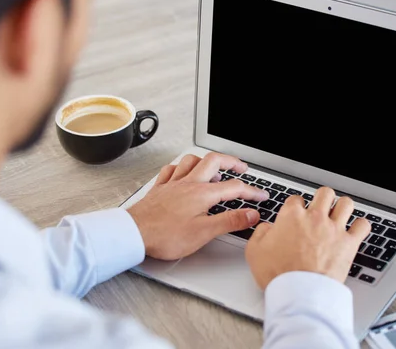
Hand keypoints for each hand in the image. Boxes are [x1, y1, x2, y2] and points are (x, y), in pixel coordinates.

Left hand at [127, 152, 268, 259]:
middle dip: (231, 161)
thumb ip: (230, 221)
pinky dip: (181, 167)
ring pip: (192, 160)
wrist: (134, 233)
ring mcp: (172, 184)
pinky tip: (183, 172)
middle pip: (214, 161)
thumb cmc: (165, 235)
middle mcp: (188, 183)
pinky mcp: (159, 189)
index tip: (261, 196)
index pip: (234, 187)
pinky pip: (172, 169)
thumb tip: (250, 214)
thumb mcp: (204, 232)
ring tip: (214, 167)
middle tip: (242, 167)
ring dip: (206, 160)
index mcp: (202, 194)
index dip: (251, 191)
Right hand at [245, 187, 370, 288]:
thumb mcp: (254, 252)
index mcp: (292, 216)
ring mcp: (334, 229)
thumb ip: (260, 233)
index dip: (295, 206)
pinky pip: (363, 225)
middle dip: (322, 199)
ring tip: (339, 214)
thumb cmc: (278, 274)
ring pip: (346, 203)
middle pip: (324, 193)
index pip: (296, 199)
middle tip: (320, 208)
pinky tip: (356, 229)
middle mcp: (315, 218)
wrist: (299, 293)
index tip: (296, 214)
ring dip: (342, 208)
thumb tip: (266, 228)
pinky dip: (361, 226)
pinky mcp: (349, 244)